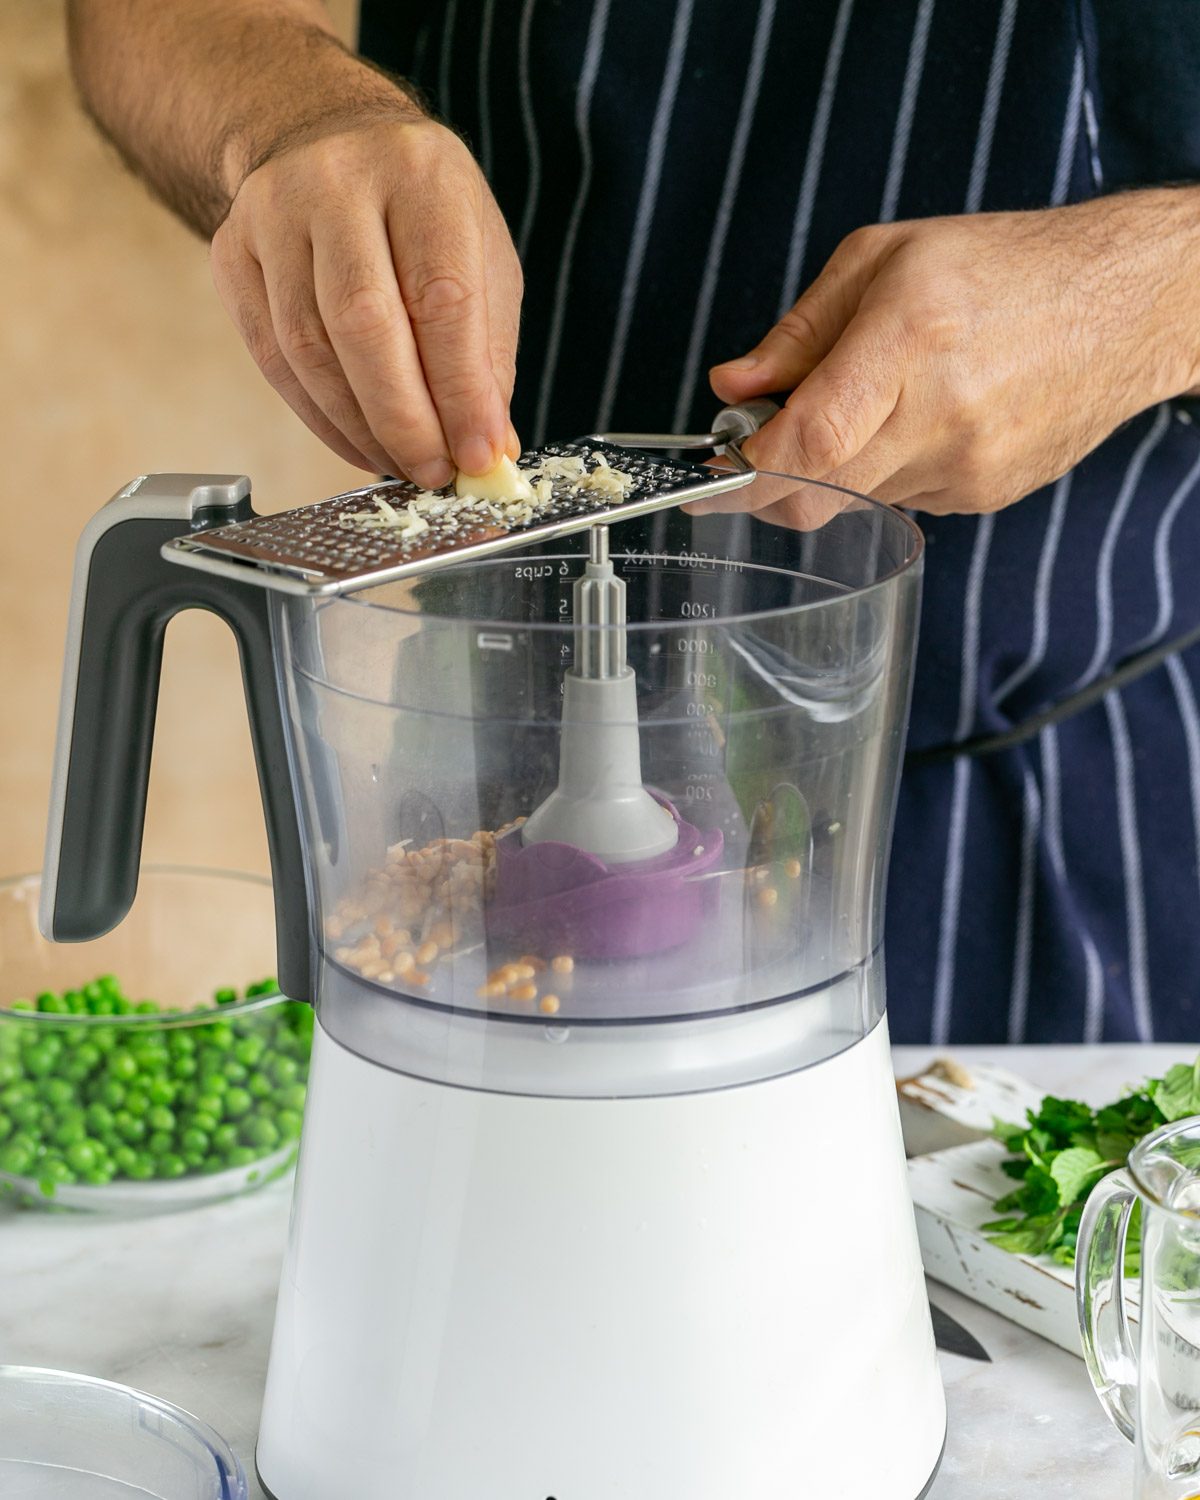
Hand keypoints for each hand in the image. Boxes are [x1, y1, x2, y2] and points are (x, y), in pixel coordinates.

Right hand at [211, 112, 522, 486]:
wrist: (323, 136)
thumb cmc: (420, 210)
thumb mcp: (482, 256)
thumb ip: (487, 351)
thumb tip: (488, 445)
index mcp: (421, 175)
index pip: (441, 298)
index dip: (461, 391)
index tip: (479, 453)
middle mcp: (337, 183)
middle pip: (364, 323)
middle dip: (404, 418)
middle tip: (434, 471)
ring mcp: (272, 214)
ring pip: (309, 348)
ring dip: (360, 427)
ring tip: (401, 463)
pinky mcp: (231, 254)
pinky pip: (273, 358)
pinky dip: (320, 417)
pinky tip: (357, 442)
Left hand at [706, 191, 1199, 522]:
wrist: (1126, 306)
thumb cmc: (1005, 266)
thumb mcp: (883, 259)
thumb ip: (798, 333)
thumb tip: (733, 387)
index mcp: (909, 340)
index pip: (804, 444)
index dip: (742, 474)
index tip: (706, 478)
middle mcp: (940, 415)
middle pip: (815, 496)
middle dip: (767, 485)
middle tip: (753, 451)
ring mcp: (966, 467)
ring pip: (852, 505)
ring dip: (830, 472)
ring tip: (864, 408)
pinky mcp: (984, 495)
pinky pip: (900, 504)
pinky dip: (882, 474)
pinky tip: (916, 423)